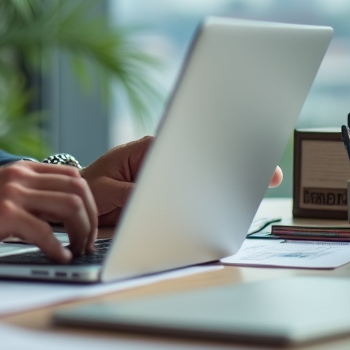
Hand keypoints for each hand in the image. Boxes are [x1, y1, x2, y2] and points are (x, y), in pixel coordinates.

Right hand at [0, 161, 97, 262]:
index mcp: (19, 170)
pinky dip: (58, 248)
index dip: (89, 201)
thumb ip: (23, 195)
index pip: (72, 176)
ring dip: (81, 231)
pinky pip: (45, 231)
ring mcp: (11, 193)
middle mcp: (18, 175)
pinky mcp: (1, 215)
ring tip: (76, 250)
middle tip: (88, 241)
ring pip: (69, 206)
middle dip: (91, 217)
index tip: (87, 226)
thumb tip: (56, 212)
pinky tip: (58, 258)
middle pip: (78, 188)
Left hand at [81, 137, 284, 225]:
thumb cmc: (90, 190)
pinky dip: (218, 199)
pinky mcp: (173, 193)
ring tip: (264, 185)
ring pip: (206, 177)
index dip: (216, 145)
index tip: (240, 150)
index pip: (187, 144)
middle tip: (270, 173)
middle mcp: (165, 158)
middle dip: (236, 162)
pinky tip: (239, 205)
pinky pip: (199, 194)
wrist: (80, 201)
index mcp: (149, 149)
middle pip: (205, 158)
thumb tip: (166, 197)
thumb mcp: (109, 192)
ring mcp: (172, 176)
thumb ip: (135, 192)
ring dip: (231, 182)